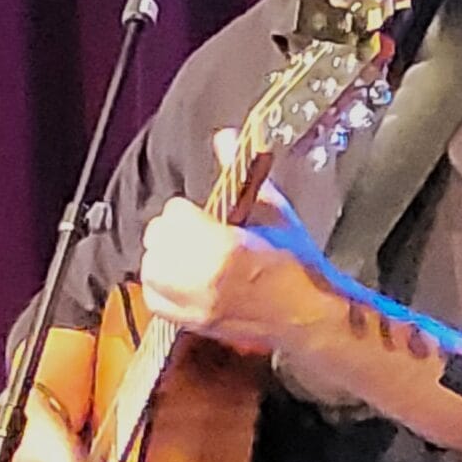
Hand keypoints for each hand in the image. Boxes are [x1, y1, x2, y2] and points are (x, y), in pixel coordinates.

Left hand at [138, 131, 334, 353]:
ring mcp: (198, 305)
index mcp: (227, 248)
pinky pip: (156, 301)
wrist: (310, 315)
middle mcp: (206, 279)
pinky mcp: (195, 323)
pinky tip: (177, 278)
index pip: (175, 215)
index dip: (186, 210)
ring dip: (162, 256)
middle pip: (158, 240)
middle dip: (170, 230)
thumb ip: (242, 173)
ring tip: (182, 253)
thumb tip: (225, 138)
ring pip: (151, 271)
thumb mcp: (274, 212)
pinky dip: (160, 286)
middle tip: (189, 231)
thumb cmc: (297, 264)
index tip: (199, 214)